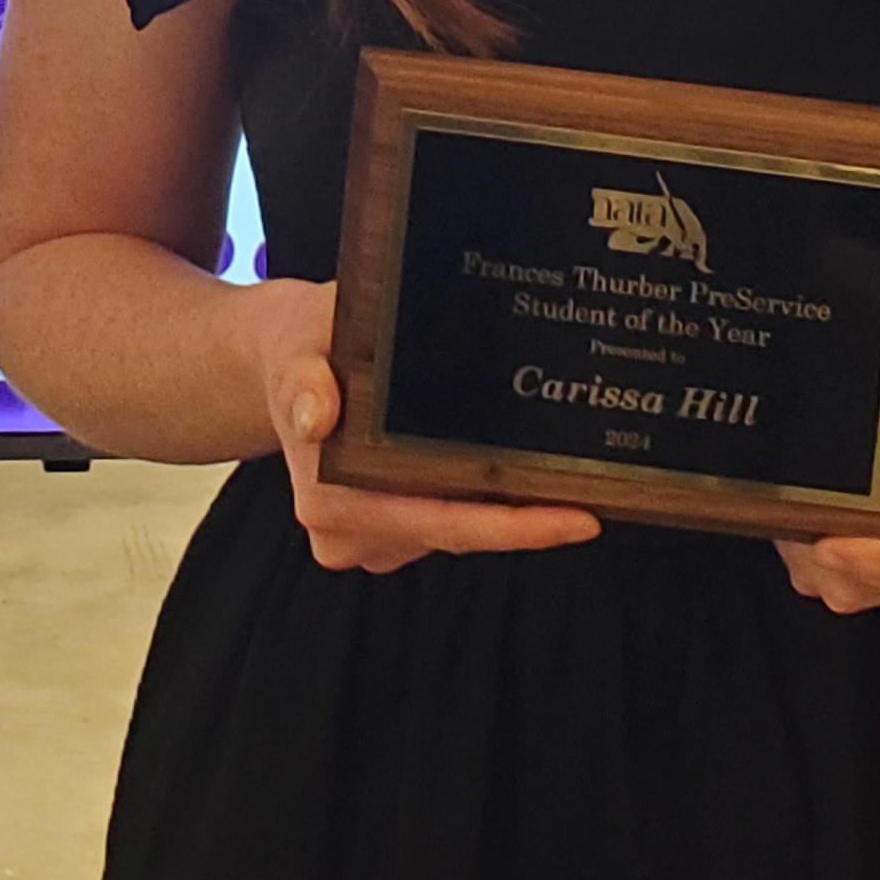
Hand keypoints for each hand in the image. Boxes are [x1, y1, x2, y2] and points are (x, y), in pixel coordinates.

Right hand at [244, 277, 602, 575]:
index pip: (438, 523)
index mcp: (328, 498)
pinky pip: (446, 519)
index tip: (577, 520)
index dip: (511, 528)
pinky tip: (515, 465)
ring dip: (504, 504)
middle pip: (456, 534)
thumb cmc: (297, 344)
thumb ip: (306, 375)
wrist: (281, 356)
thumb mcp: (297, 342)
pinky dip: (481, 496)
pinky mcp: (384, 529)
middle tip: (597, 482)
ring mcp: (366, 537)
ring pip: (455, 530)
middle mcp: (346, 533)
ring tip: (564, 465)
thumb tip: (318, 415)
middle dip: (525, 515)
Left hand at [778, 303, 879, 624]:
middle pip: (874, 593)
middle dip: (817, 558)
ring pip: (840, 586)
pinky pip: (825, 566)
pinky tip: (782, 488)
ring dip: (799, 550)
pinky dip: (796, 538)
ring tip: (776, 490)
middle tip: (780, 500)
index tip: (834, 544)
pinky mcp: (871, 540)